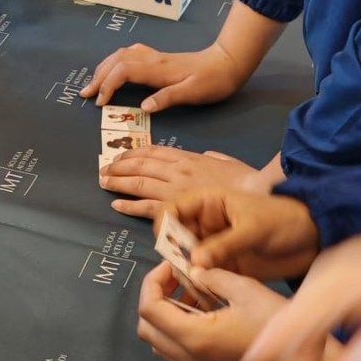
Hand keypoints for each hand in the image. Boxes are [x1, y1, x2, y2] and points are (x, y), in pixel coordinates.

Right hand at [80, 42, 246, 111]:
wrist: (229, 62)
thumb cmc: (213, 81)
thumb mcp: (192, 93)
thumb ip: (167, 98)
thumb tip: (144, 107)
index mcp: (157, 70)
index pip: (123, 72)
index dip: (108, 85)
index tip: (100, 103)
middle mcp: (152, 60)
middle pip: (116, 61)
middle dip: (98, 76)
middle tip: (85, 94)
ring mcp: (155, 57)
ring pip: (121, 55)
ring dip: (104, 67)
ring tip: (93, 83)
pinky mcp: (158, 58)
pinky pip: (129, 55)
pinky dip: (115, 61)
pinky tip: (114, 69)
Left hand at [99, 145, 266, 218]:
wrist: (256, 194)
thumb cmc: (247, 182)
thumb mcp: (229, 162)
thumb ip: (214, 158)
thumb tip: (208, 156)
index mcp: (189, 158)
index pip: (155, 152)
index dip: (135, 153)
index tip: (122, 156)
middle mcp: (178, 171)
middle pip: (141, 165)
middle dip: (120, 167)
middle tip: (104, 169)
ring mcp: (175, 189)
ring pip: (139, 183)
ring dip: (118, 182)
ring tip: (104, 183)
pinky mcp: (176, 209)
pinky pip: (147, 207)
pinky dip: (129, 206)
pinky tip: (116, 204)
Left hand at [138, 262, 288, 360]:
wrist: (303, 360)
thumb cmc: (277, 322)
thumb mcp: (245, 289)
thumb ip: (212, 277)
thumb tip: (193, 271)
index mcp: (195, 337)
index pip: (149, 310)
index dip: (151, 283)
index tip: (169, 268)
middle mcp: (189, 357)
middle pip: (145, 328)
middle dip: (152, 298)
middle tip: (173, 279)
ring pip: (157, 342)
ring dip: (162, 315)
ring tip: (187, 293)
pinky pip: (174, 351)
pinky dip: (175, 329)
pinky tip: (199, 311)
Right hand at [163, 188, 319, 279]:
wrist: (313, 241)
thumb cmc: (285, 221)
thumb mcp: (254, 229)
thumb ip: (224, 244)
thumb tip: (194, 261)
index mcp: (207, 204)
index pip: (171, 210)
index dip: (164, 226)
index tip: (169, 247)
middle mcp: (203, 224)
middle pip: (174, 239)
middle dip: (175, 256)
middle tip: (186, 273)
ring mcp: (210, 246)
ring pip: (184, 259)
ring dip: (185, 273)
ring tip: (196, 286)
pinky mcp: (219, 265)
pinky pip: (200, 275)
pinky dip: (198, 285)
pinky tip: (204, 294)